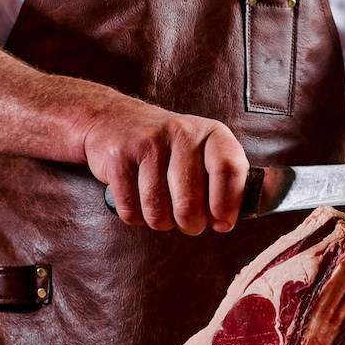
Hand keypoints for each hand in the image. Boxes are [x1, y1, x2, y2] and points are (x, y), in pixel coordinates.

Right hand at [80, 99, 248, 234]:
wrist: (116, 120)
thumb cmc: (172, 150)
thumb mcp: (206, 153)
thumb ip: (225, 182)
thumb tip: (226, 221)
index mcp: (212, 133)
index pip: (228, 169)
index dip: (226, 204)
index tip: (222, 224)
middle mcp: (182, 133)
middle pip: (190, 203)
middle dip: (190, 224)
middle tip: (189, 222)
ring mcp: (148, 143)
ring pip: (157, 212)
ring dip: (161, 222)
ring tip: (162, 209)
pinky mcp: (119, 157)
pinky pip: (131, 211)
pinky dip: (136, 216)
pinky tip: (139, 201)